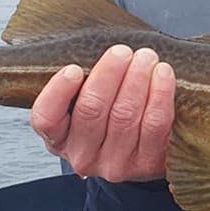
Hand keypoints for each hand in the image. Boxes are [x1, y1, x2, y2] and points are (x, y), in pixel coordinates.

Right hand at [30, 45, 176, 181]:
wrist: (140, 154)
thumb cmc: (108, 115)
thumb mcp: (82, 104)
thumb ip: (83, 81)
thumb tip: (96, 46)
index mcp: (58, 138)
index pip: (46, 118)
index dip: (59, 92)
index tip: (74, 68)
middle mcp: (83, 156)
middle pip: (92, 110)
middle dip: (109, 74)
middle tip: (122, 51)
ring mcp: (115, 163)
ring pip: (125, 115)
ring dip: (137, 79)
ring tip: (146, 56)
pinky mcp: (147, 164)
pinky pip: (155, 124)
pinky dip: (160, 94)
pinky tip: (163, 73)